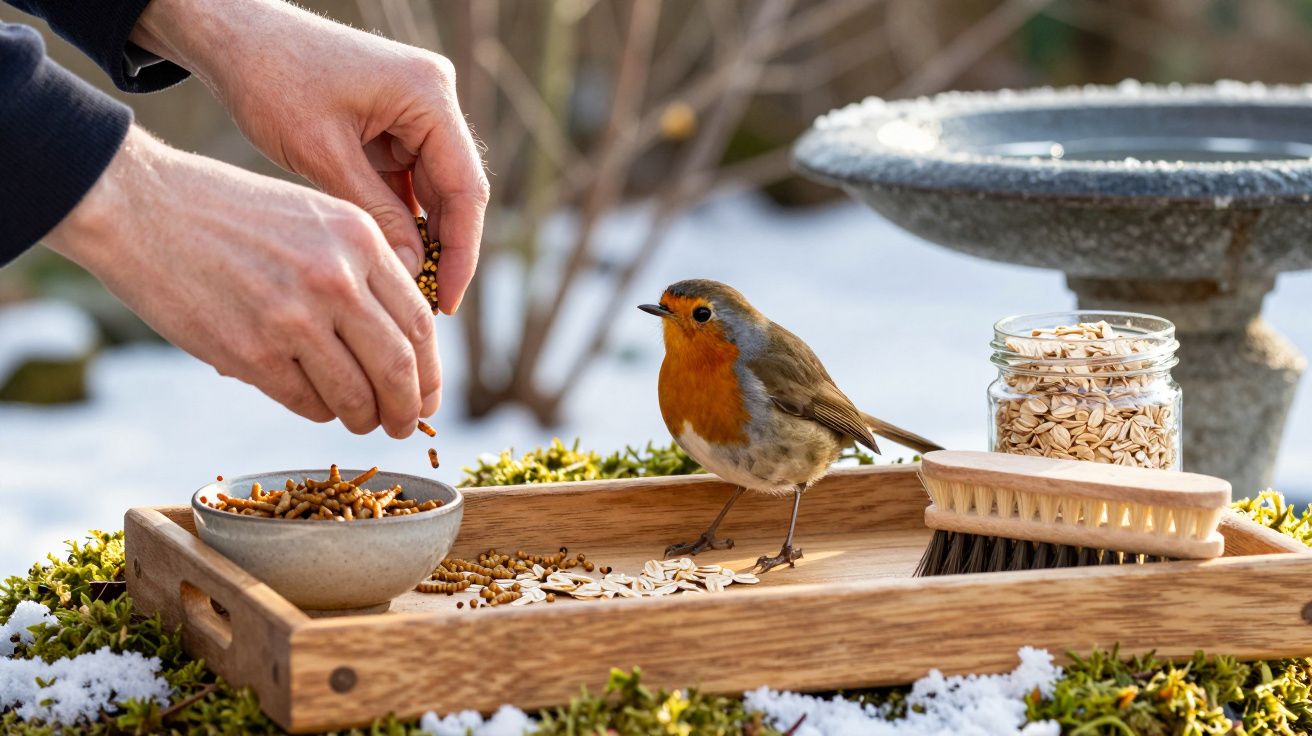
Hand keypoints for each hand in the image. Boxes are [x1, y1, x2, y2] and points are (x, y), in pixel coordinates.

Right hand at [45, 127, 439, 437]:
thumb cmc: (229, 213)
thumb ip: (361, 269)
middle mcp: (336, 279)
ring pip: (356, 395)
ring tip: (363, 421)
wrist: (142, 207)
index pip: (419, 323)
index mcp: (359, 240)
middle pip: (399, 367)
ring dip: (365, 418)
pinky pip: (306, 402)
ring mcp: (293, 319)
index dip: (430, 370)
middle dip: (409, 407)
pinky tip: (317, 406)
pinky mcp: (250, 353)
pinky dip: (319, 412)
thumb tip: (400, 337)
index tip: (427, 393)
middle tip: (407, 424)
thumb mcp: (314, 216)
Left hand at [131, 0, 488, 314]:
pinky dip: (401, 218)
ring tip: (408, 292)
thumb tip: (413, 274)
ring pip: (435, 190)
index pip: (466, 188)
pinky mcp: (393, 122)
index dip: (461, 251)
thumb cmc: (270, 79)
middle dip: (444, 250)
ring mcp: (415, 110)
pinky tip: (391, 259)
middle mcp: (433, 98)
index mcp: (427, 94)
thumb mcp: (322, 155)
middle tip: (428, 308)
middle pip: (456, 191)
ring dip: (423, 238)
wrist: (232, 33)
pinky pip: (408, 180)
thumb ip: (375, 214)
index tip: (446, 301)